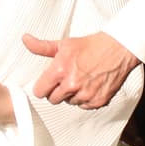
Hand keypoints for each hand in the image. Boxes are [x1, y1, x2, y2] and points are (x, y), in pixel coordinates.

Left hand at [25, 31, 139, 109]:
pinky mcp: (98, 101)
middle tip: (66, 79)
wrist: (118, 49)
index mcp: (60, 70)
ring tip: (81, 80)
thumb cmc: (91, 46)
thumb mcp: (64, 44)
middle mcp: (72, 84)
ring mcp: (86, 94)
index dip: (43, 87)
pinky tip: (90, 85)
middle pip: (53, 99)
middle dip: (57, 91)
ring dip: (72, 95)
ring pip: (69, 103)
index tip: (48, 82)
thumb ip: (42, 47)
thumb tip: (26, 39)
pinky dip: (85, 99)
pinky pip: (84, 106)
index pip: (40, 91)